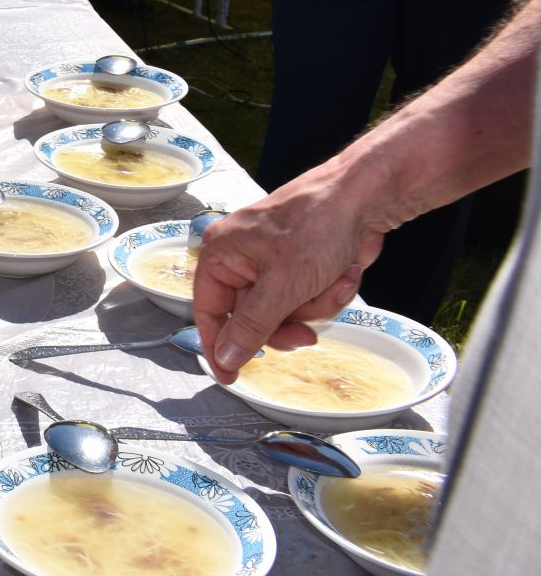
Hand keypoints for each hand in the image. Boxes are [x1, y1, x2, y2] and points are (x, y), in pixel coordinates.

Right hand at [193, 179, 383, 382]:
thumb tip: (224, 359)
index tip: (231, 378)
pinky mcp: (302, 266)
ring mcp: (274, 263)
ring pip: (287, 313)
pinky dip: (329, 293)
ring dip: (316, 305)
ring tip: (334, 281)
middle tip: (307, 333)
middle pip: (253, 318)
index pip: (209, 312)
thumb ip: (251, 327)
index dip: (219, 346)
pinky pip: (308, 300)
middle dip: (287, 323)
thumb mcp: (282, 284)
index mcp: (221, 255)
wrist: (365, 197)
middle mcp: (242, 259)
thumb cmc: (317, 224)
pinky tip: (343, 272)